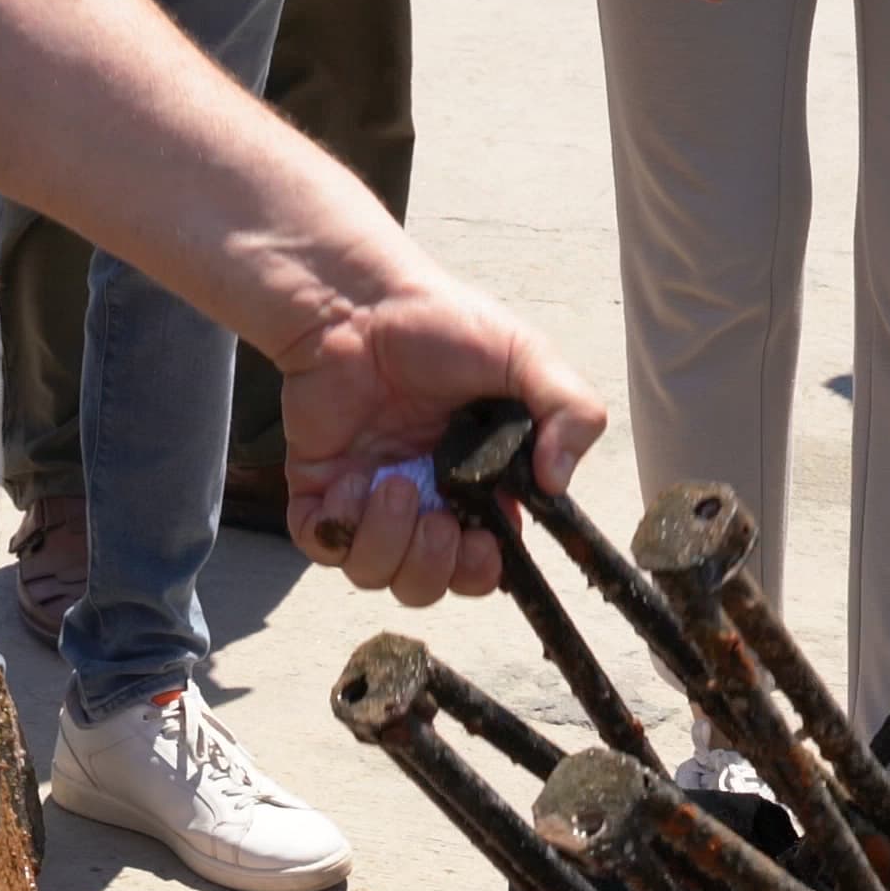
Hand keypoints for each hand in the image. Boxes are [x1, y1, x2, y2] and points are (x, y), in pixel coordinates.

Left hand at [275, 266, 608, 607]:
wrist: (360, 304)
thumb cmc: (441, 324)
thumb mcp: (527, 357)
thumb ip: (569, 412)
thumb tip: (558, 484)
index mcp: (476, 487)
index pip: (481, 567)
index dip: (482, 572)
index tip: (486, 542)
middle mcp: (423, 502)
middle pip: (426, 586)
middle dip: (433, 568)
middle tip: (437, 519)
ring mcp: (368, 500)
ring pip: (373, 575)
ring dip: (387, 543)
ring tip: (393, 485)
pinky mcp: (320, 490)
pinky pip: (323, 546)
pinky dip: (338, 528)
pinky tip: (352, 479)